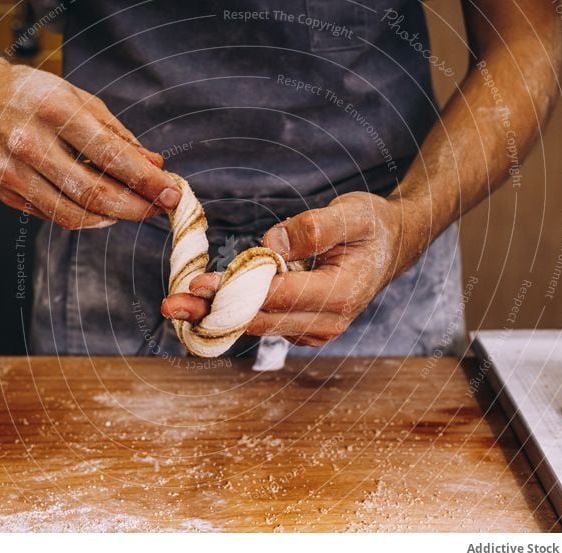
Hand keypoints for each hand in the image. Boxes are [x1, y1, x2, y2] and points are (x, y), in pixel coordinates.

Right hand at [0, 57, 180, 228]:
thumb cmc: (32, 94)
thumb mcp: (79, 100)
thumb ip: (118, 136)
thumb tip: (155, 166)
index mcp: (54, 111)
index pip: (111, 156)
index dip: (147, 180)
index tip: (172, 192)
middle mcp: (30, 143)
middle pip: (94, 193)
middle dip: (135, 207)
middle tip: (159, 208)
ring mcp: (13, 172)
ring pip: (74, 214)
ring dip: (113, 217)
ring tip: (134, 209)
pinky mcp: (4, 192)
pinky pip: (54, 216)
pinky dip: (85, 217)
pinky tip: (102, 210)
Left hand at [161, 192, 404, 345]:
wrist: (391, 247)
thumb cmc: (372, 226)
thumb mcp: (353, 214)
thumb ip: (314, 228)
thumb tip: (272, 244)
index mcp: (341, 294)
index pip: (278, 297)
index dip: (234, 292)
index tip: (197, 285)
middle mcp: (327, 321)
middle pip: (260, 320)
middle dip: (212, 312)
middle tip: (169, 304)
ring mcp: (315, 330)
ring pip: (257, 326)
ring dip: (216, 316)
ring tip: (176, 306)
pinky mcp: (303, 329)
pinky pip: (264, 324)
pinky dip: (233, 315)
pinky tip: (205, 304)